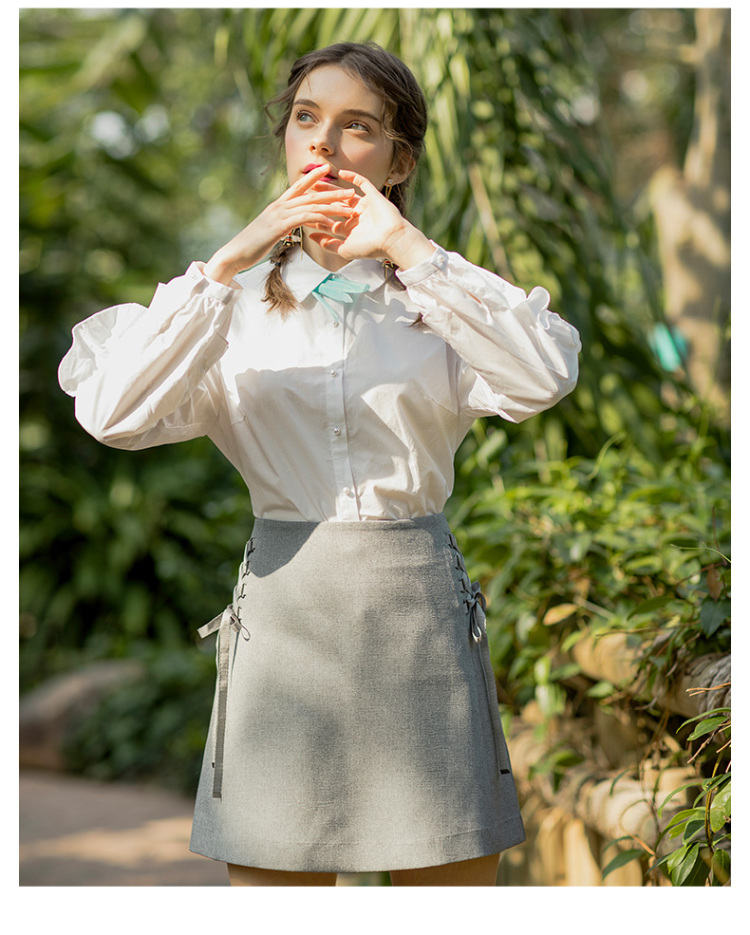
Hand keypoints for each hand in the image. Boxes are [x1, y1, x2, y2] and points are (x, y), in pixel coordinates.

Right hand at [204, 164, 356, 283]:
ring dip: (332, 206)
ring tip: (349, 208)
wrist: (236, 253)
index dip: (313, 177)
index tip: (327, 169)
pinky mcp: (279, 226)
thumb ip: (281, 224)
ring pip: (311, 205)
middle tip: (351, 191)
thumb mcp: (269, 230)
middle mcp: (279, 206)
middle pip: (310, 195)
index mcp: (277, 206)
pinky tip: (332, 223)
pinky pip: (304, 219)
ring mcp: (279, 215)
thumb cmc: (252, 245)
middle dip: (332, 192)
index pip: (298, 186)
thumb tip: (289, 224)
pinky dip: (319, 219)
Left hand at [308, 169, 433, 268]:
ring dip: (330, 188)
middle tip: (304, 192)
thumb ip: (327, 244)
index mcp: (349, 230)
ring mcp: (364, 206)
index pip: (329, 220)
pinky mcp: (373, 196)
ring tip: (316, 181)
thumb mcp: (345, 249)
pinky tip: (341, 172)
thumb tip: (311, 236)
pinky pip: (362, 183)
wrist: (391, 240)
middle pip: (333, 205)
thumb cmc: (370, 248)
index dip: (316, 215)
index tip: (302, 209)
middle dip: (319, 199)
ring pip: (344, 194)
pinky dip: (352, 177)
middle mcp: (355, 217)